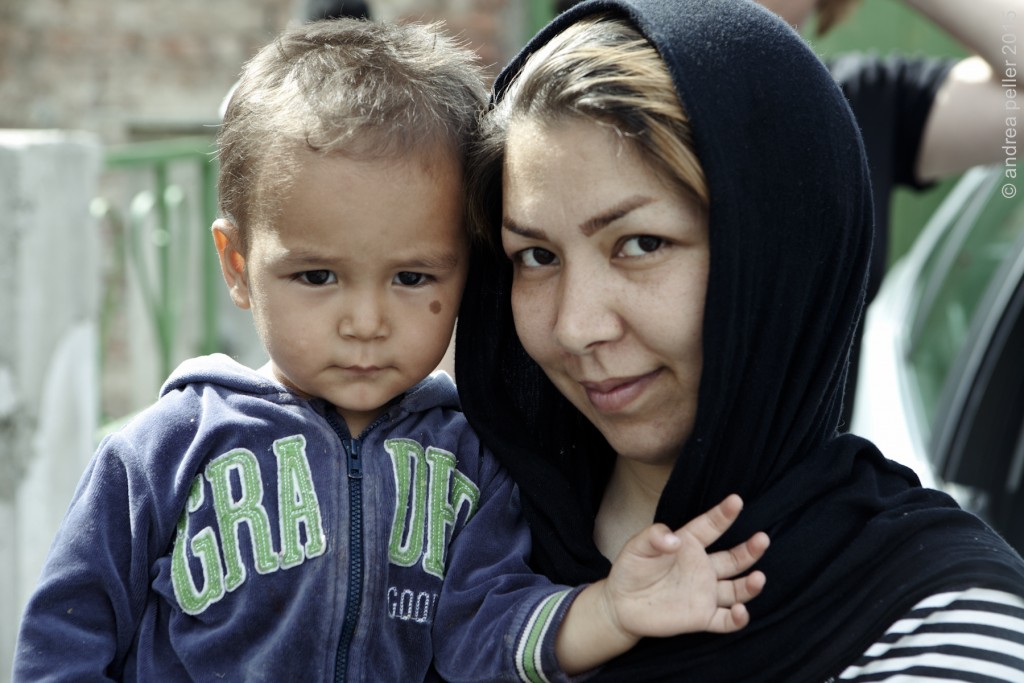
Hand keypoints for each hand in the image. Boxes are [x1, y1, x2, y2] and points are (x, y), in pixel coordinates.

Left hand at [602, 494, 768, 638]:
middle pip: (734, 558)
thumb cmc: (631, 569)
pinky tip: (741, 611)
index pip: (710, 526)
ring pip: (737, 589)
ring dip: (750, 585)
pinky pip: (726, 620)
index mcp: (689, 544)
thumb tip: (674, 540)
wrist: (621, 604)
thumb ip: (655, 537)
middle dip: (750, 550)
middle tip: (763, 539)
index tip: (736, 500)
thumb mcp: (637, 546)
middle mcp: (703, 567)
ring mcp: (705, 592)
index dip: (723, 514)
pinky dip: (738, 619)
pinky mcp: (702, 617)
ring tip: (759, 578)